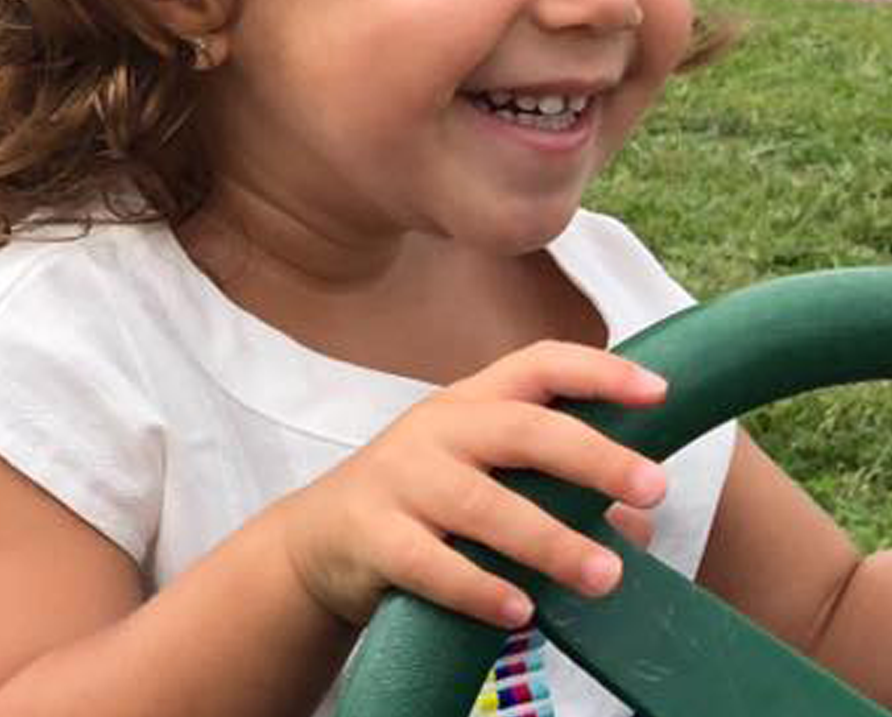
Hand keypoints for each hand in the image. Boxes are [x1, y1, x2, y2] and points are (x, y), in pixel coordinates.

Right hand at [273, 341, 668, 629]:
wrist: (317, 542)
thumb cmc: (419, 506)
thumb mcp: (481, 481)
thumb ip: (554, 494)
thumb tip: (636, 525)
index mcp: (468, 405)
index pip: (536, 366)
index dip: (598, 372)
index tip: (659, 391)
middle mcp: (434, 431)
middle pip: (518, 429)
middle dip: (592, 457)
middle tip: (654, 487)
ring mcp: (399, 480)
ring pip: (481, 503)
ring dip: (549, 540)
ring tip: (605, 576)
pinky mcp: (372, 536)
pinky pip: (429, 563)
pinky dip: (478, 587)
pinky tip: (520, 609)